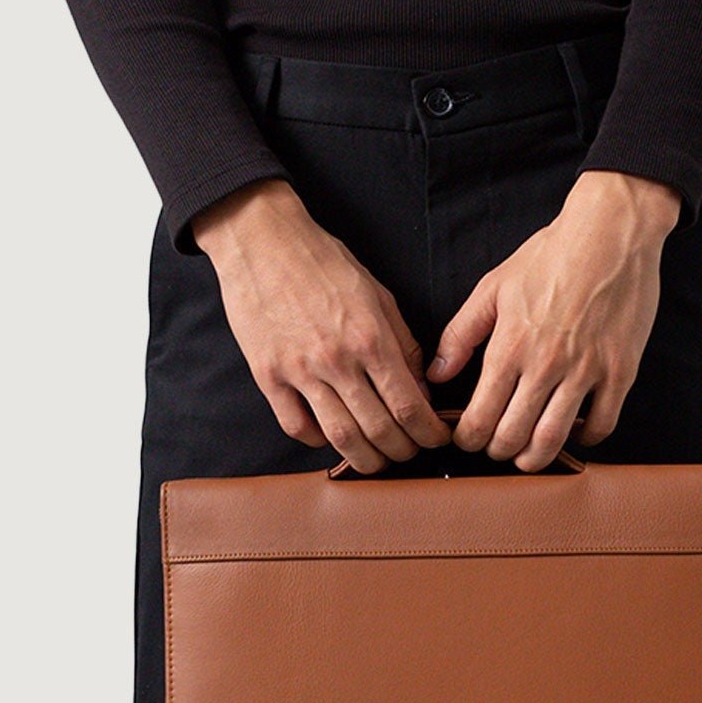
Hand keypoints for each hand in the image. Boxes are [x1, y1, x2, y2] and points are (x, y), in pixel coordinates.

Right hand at [193, 179, 451, 472]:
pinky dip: (318, 441)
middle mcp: (337, 360)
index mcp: (370, 337)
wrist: (263, 241)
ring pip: (340, 436)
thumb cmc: (324, 262)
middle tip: (412, 453)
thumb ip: (403, 343)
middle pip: (379, 429)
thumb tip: (421, 387)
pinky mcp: (268, 375)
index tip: (438, 438)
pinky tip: (331, 438)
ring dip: (365, 459)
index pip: (409, 405)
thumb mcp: (378, 295)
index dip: (430, 432)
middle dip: (404, 451)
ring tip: (377, 461)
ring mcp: (299, 371)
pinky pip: (296, 425)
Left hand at [426, 171, 681, 470]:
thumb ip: (460, 335)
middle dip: (497, 452)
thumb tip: (436, 374)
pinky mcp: (620, 371)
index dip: (467, 439)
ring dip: (534, 459)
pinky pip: (602, 424)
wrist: (610, 232)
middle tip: (495, 449)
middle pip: (513, 437)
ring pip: (553, 439)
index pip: (479, 417)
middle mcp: (546, 365)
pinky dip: (586, 438)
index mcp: (509, 347)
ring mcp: (586, 371)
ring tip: (526, 457)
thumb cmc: (549, 256)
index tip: (466, 439)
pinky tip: (575, 431)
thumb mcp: (492, 288)